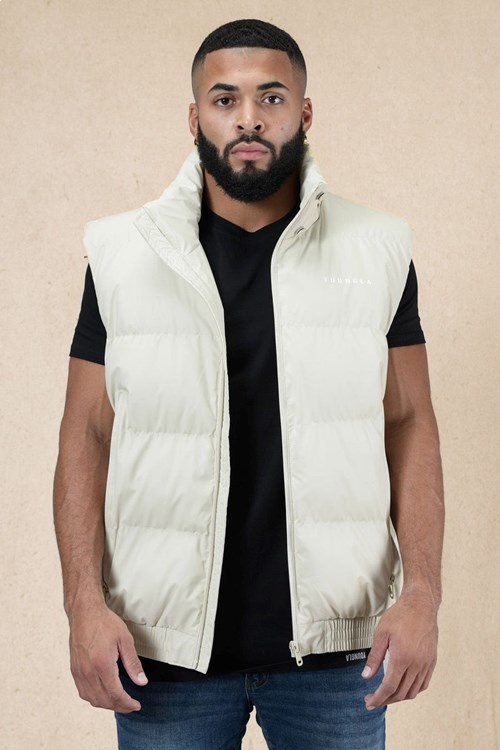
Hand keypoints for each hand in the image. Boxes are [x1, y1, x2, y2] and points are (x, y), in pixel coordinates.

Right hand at [69, 602, 147, 712]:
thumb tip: (142, 682)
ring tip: (119, 701)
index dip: (127, 704)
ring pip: (92, 699)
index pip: (115, 694)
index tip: (136, 706)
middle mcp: (88, 672)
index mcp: (102, 665)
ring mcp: (79, 672)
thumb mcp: (125, 640)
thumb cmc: (105, 623)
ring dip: (106, 704)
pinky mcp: (74, 670)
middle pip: (104, 700)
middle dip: (119, 706)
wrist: (84, 613)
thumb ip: (133, 663)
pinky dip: (95, 698)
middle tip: (131, 705)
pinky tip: (104, 694)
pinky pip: (84, 692)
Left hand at [362, 591, 438, 708]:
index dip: (378, 698)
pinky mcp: (432, 661)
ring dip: (399, 697)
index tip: (369, 702)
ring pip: (413, 691)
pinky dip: (413, 690)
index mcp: (402, 658)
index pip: (389, 687)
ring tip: (386, 695)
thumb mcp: (381, 633)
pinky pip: (423, 684)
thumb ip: (374, 657)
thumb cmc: (400, 615)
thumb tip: (366, 676)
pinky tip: (404, 687)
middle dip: (386, 700)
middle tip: (373, 699)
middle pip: (401, 692)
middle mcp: (417, 664)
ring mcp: (426, 664)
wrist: (421, 605)